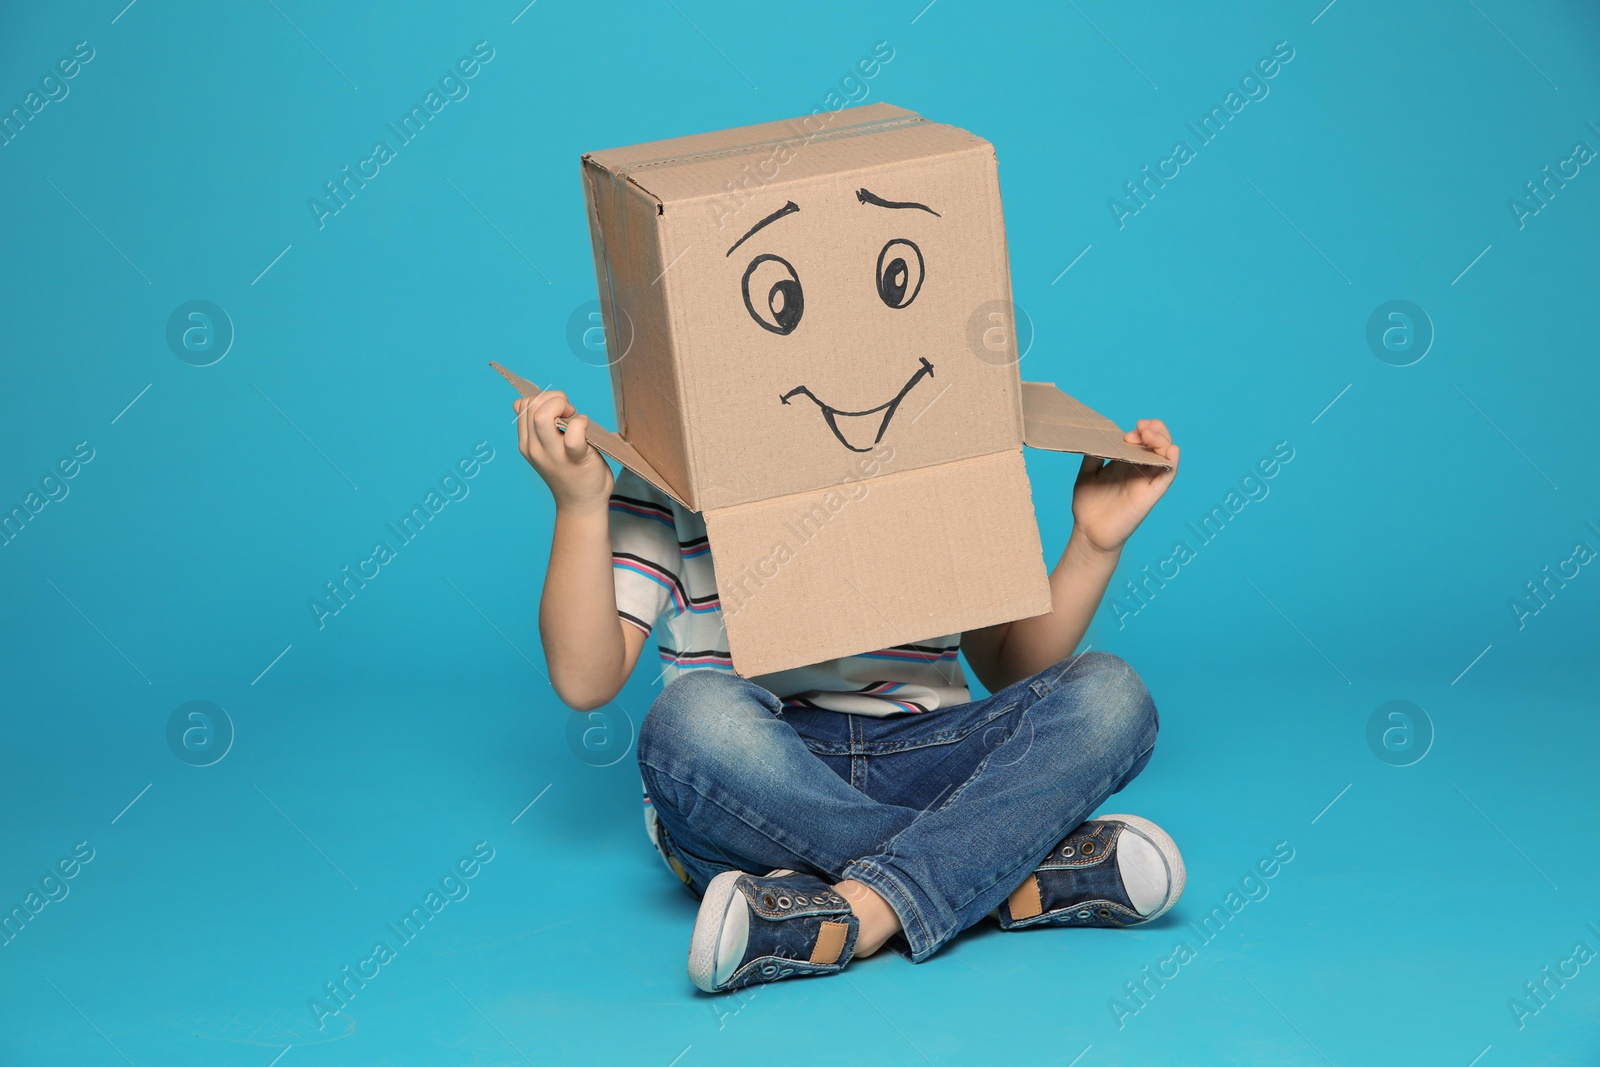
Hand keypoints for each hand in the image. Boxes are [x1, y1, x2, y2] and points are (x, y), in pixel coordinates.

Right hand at [514, 390, 612, 511]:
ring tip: (574, 416)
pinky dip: (580, 423)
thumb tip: (520, 403)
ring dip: (561, 406)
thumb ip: (534, 427)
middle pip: (531, 407)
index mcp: (527, 443)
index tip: (560, 410)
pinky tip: (586, 426)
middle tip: (569, 411)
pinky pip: (572, 435)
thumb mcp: (544, 448)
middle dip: (553, 398)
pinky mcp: (574, 459)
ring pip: (542, 416)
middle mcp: (534, 448)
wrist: (581, 504)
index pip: (524, 406)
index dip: (543, 399)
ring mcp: (552, 455)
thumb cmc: (569, 473)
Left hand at [1070, 419, 1179, 554]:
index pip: (1143, 440)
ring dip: (1162, 441)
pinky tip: (1171, 450)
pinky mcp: (1150, 495)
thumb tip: (1097, 435)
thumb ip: (1093, 455)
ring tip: (1148, 434)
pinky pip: (1167, 477)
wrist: (1088, 531)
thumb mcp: (1086, 474)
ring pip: (1166, 457)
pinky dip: (1172, 462)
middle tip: (1140, 428)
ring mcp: (1147, 482)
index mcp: (1126, 462)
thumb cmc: (1088, 505)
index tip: (1126, 433)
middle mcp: (1140, 470)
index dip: (1140, 431)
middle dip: (1154, 431)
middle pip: (1159, 444)